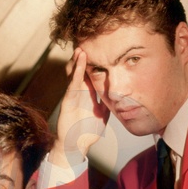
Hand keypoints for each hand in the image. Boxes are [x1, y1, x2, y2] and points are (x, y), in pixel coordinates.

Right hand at [50, 48, 109, 167]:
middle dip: (84, 58)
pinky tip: (79, 62)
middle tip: (89, 42)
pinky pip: (72, 84)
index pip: (91, 74)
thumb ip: (108, 103)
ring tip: (82, 47)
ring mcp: (73, 95)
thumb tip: (119, 95)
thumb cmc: (88, 131)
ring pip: (75, 73)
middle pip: (81, 70)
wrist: (77, 146)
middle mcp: (80, 92)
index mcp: (88, 94)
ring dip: (78, 61)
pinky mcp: (68, 101)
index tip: (102, 49)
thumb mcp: (103, 114)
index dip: (95, 62)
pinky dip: (76, 73)